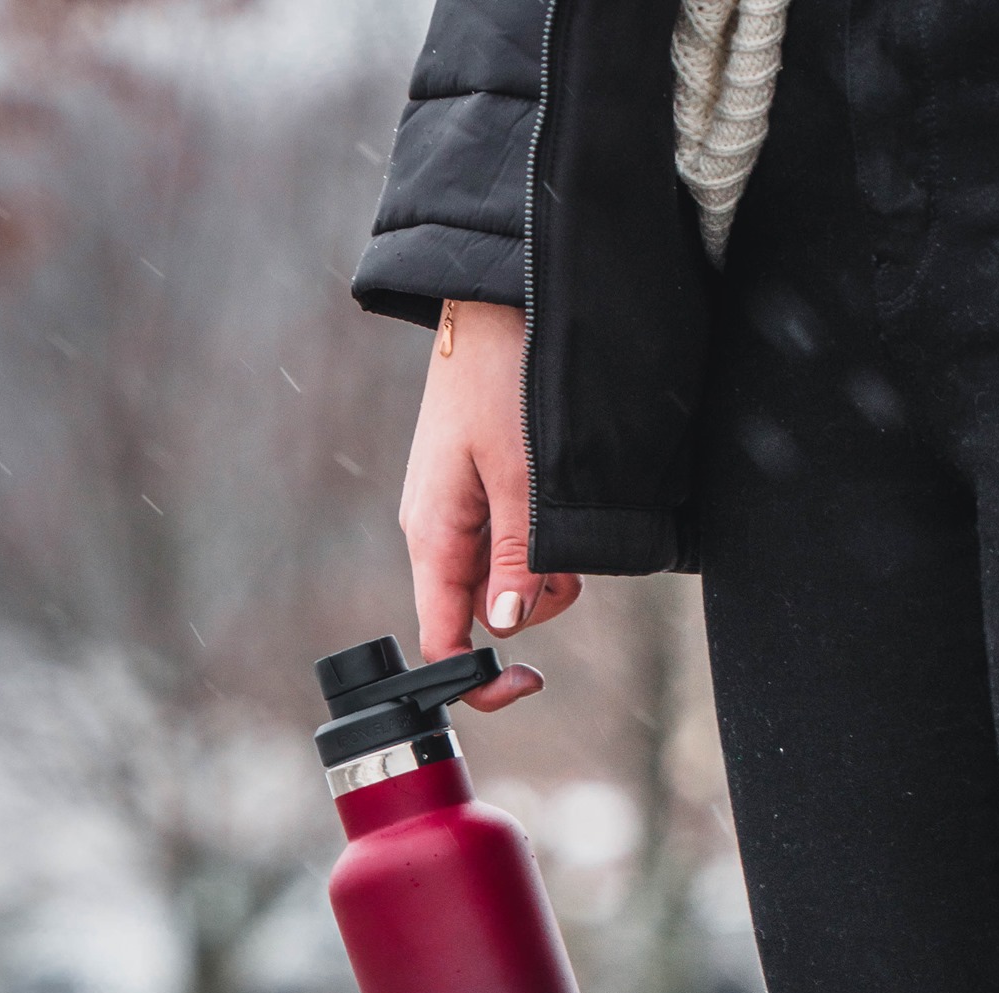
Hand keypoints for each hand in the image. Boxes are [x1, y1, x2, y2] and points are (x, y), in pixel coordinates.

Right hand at [400, 300, 582, 711]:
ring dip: (544, 569)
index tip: (530, 682)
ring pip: (506, 580)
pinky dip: (540, 538)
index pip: (442, 640)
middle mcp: (439, 534)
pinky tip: (553, 499)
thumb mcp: (520, 477)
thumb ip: (516, 557)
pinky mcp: (480, 492)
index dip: (480, 678)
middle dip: (533, 601)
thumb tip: (508, 625)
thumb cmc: (499, 378)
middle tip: (565, 559)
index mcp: (433, 538)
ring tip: (560, 515)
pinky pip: (512, 542)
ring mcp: (459, 513)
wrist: (494, 303)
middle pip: (484, 613)